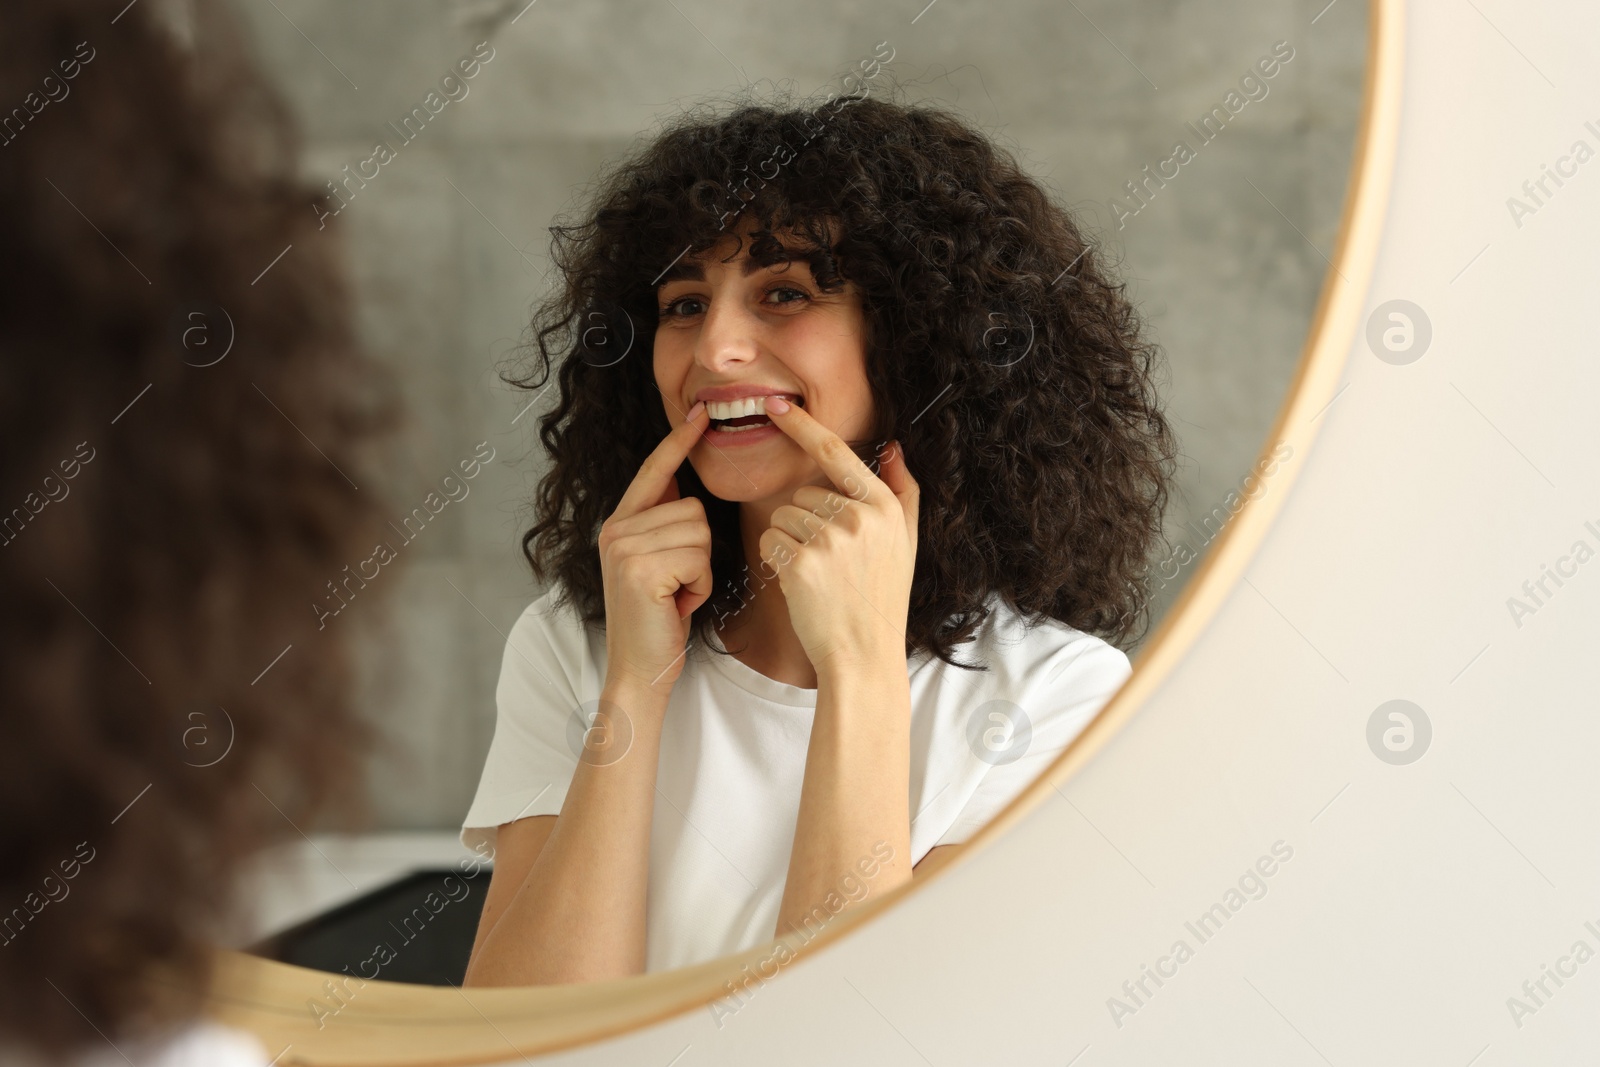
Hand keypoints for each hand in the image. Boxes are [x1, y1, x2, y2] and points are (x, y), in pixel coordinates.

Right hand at [597, 401, 712, 691]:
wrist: (640, 670)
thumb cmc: (658, 622)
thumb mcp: (659, 565)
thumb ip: (663, 524)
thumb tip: (681, 483)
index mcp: (619, 524)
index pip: (654, 471)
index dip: (678, 442)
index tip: (699, 412)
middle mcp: (615, 529)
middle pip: (693, 507)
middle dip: (700, 552)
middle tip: (678, 586)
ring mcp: (623, 547)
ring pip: (700, 530)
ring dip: (701, 570)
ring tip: (677, 595)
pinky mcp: (640, 568)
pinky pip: (698, 556)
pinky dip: (700, 584)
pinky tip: (677, 604)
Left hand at [758, 398, 918, 673]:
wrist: (865, 655)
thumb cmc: (881, 599)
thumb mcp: (906, 543)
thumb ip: (901, 492)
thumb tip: (892, 446)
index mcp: (884, 506)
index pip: (836, 453)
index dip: (803, 426)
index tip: (776, 405)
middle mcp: (860, 517)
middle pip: (802, 494)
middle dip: (805, 523)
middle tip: (830, 563)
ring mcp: (831, 539)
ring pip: (782, 517)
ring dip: (790, 543)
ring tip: (819, 576)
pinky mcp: (802, 562)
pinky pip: (770, 540)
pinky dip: (777, 561)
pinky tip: (802, 584)